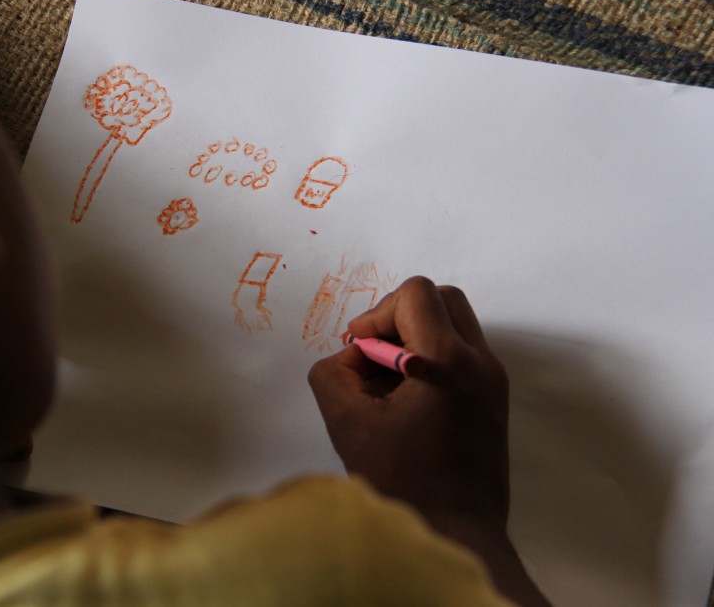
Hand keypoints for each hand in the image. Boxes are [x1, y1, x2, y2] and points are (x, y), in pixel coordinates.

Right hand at [309, 276, 508, 528]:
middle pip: (442, 300)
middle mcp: (480, 362)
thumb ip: (333, 374)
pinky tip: (407, 399)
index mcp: (447, 362)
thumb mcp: (347, 423)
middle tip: (375, 355)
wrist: (458, 533)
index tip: (360, 349)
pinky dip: (433, 358)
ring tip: (388, 381)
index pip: (416, 295)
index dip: (378, 313)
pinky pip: (463, 354)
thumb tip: (352, 356)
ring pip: (455, 325)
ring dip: (417, 337)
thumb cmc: (402, 482)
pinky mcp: (494, 400)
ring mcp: (493, 381)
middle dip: (400, 316)